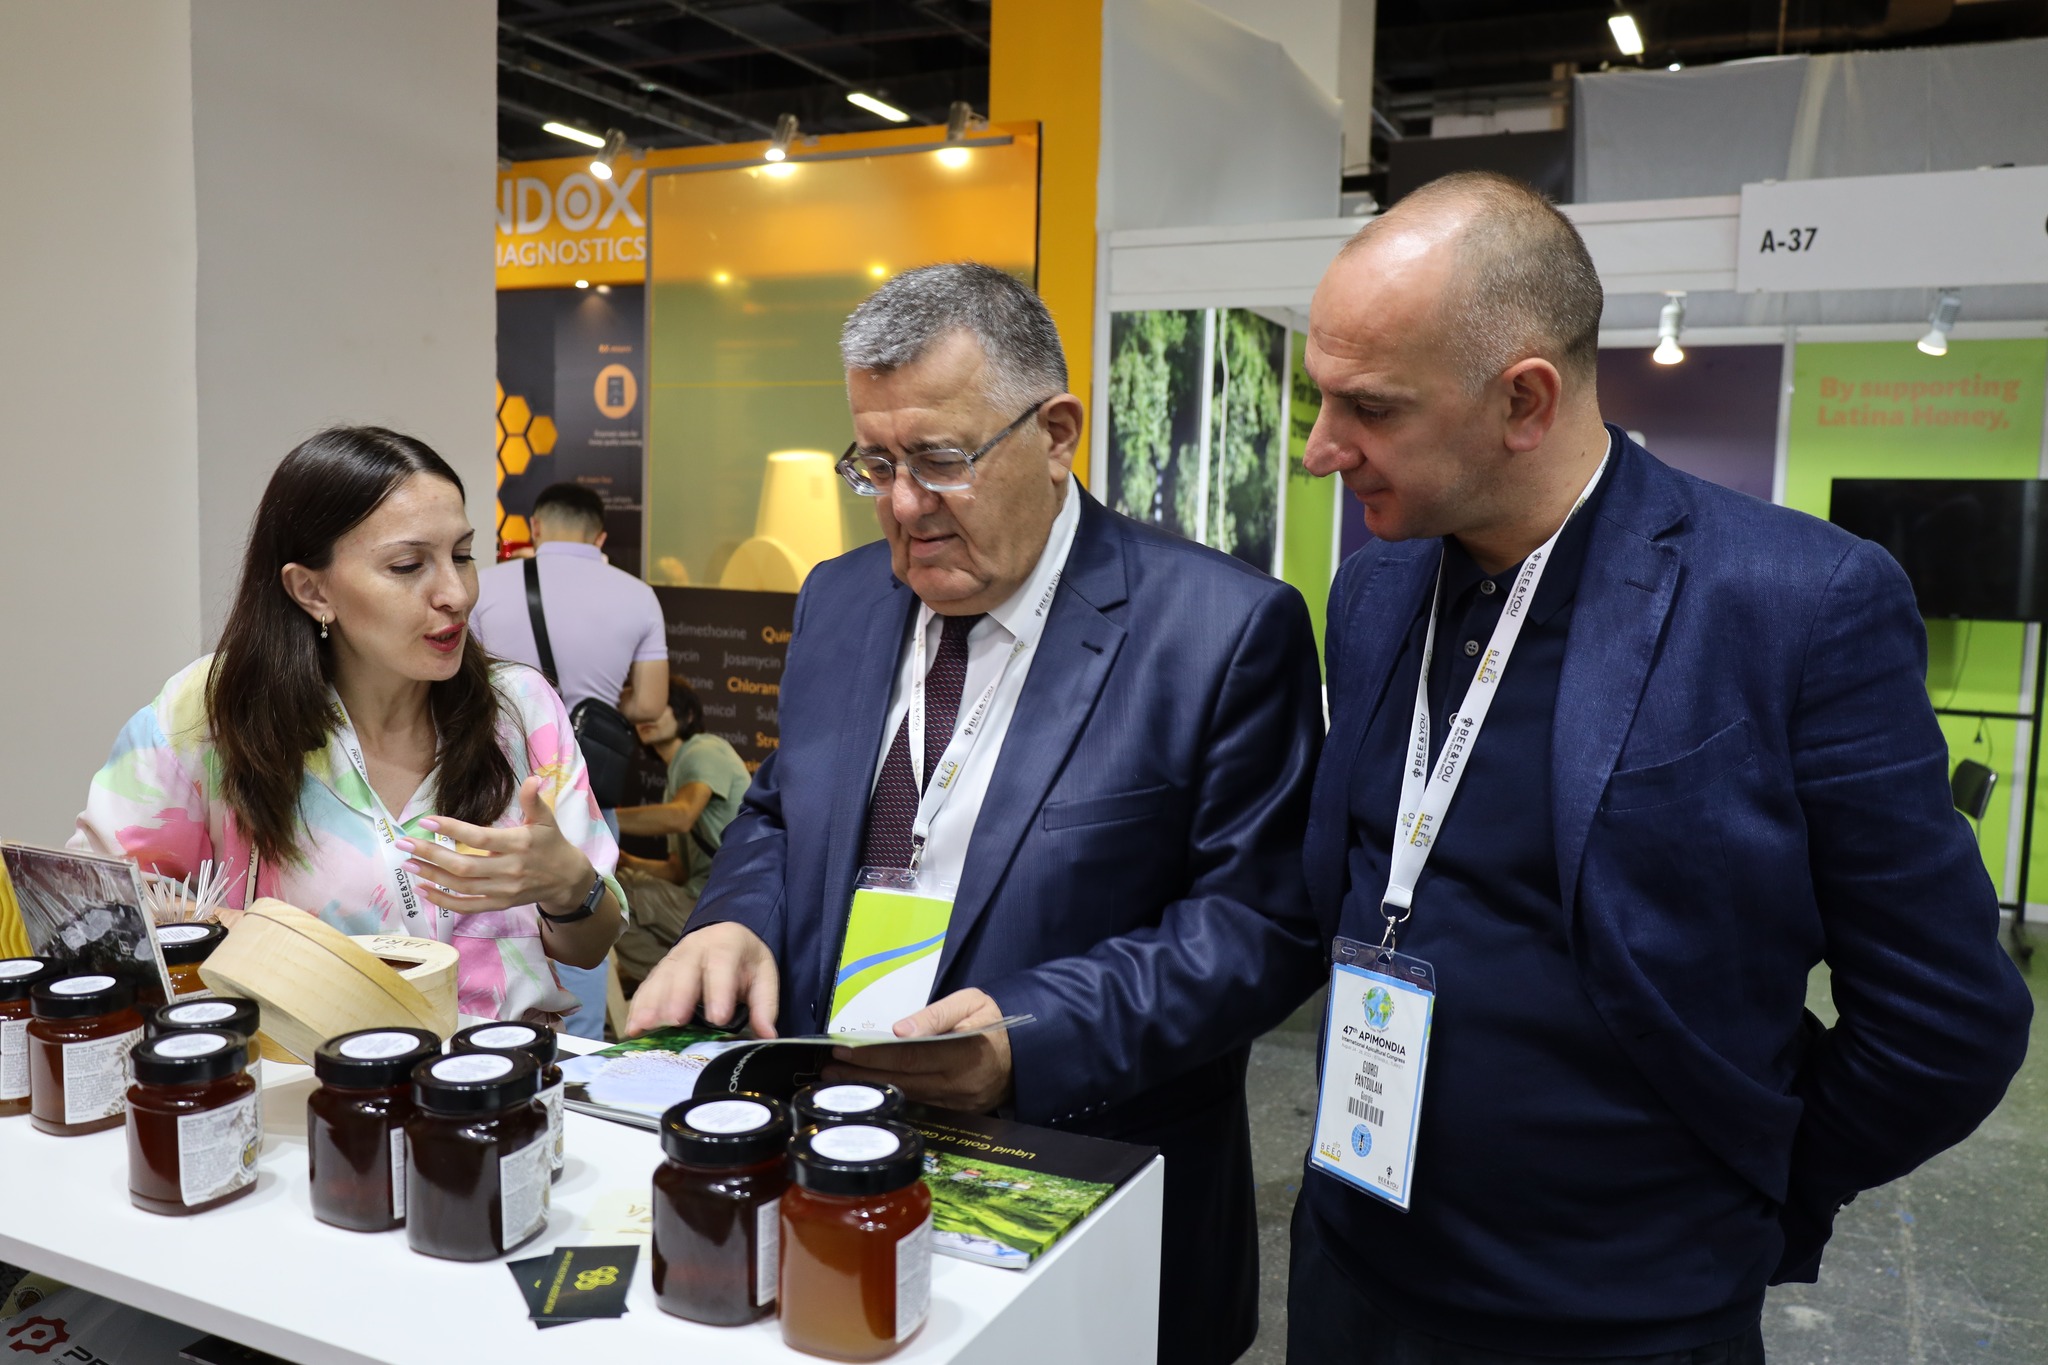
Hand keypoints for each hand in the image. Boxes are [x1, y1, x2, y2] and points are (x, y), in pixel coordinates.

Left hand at [399, 776, 591, 915]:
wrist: (568, 879)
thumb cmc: (552, 844)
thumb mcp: (547, 819)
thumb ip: (534, 800)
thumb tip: (534, 778)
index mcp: (518, 844)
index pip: (479, 838)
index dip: (452, 829)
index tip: (427, 821)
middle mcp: (509, 869)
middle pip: (463, 865)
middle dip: (431, 854)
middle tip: (404, 844)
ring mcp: (503, 890)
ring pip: (461, 886)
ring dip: (431, 875)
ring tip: (408, 863)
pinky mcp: (499, 904)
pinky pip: (467, 906)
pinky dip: (443, 901)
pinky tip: (423, 889)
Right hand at [626, 922, 780, 1037]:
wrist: (725, 933)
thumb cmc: (744, 960)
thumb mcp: (764, 976)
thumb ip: (765, 1006)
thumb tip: (768, 1036)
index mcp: (726, 947)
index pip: (722, 967)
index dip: (719, 992)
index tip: (718, 1018)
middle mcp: (695, 950)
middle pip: (684, 973)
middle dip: (678, 997)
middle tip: (674, 1021)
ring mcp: (672, 959)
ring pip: (659, 980)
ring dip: (650, 1004)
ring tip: (643, 1027)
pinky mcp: (658, 972)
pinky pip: (646, 988)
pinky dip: (638, 1008)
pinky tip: (632, 1027)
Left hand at [823, 988, 1013, 1112]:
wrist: (1024, 1055)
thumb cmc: (993, 1022)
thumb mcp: (971, 1002)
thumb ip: (936, 1014)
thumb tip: (899, 1031)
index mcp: (966, 1051)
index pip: (909, 1056)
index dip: (873, 1055)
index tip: (843, 1049)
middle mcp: (962, 1083)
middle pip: (902, 1081)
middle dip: (861, 1076)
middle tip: (828, 1070)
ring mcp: (959, 1104)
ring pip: (907, 1099)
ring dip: (871, 1091)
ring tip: (839, 1083)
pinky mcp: (957, 1114)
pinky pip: (919, 1109)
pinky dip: (892, 1100)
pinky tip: (870, 1094)